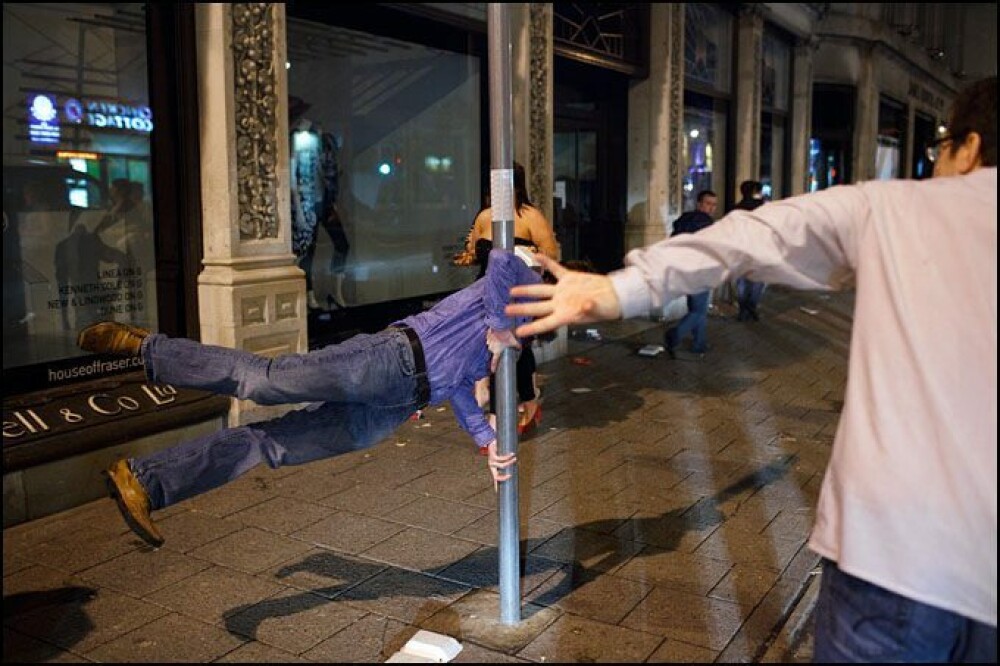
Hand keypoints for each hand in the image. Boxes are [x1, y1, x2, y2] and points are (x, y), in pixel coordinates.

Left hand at [485, 439, 515, 490]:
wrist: (490, 439)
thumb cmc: (497, 449)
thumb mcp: (501, 458)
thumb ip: (506, 462)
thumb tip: (516, 465)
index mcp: (493, 468)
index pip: (495, 479)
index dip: (496, 486)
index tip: (497, 493)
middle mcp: (491, 466)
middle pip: (496, 477)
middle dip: (503, 478)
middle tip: (510, 475)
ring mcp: (491, 461)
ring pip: (502, 466)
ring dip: (509, 462)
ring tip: (515, 458)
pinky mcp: (492, 456)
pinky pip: (501, 458)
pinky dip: (508, 457)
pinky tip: (512, 454)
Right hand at [486, 327, 519, 372]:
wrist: (499, 325)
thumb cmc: (505, 334)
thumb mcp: (513, 341)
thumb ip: (517, 346)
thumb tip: (520, 348)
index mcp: (497, 351)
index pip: (494, 361)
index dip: (493, 366)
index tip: (492, 371)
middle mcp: (491, 348)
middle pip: (493, 352)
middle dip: (496, 350)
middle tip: (500, 347)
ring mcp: (488, 342)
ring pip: (491, 345)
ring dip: (494, 343)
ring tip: (499, 340)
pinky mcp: (487, 336)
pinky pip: (489, 339)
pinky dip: (492, 338)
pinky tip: (496, 335)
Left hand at [505, 254, 621, 336]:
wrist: (615, 295)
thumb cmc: (607, 307)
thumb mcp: (598, 310)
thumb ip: (589, 308)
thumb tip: (584, 305)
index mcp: (566, 315)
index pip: (545, 323)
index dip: (532, 328)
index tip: (518, 332)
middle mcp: (560, 304)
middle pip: (537, 307)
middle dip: (521, 309)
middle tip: (506, 310)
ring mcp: (563, 291)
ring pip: (541, 290)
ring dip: (526, 290)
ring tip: (512, 291)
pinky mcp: (569, 279)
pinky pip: (555, 270)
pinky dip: (546, 262)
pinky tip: (535, 255)